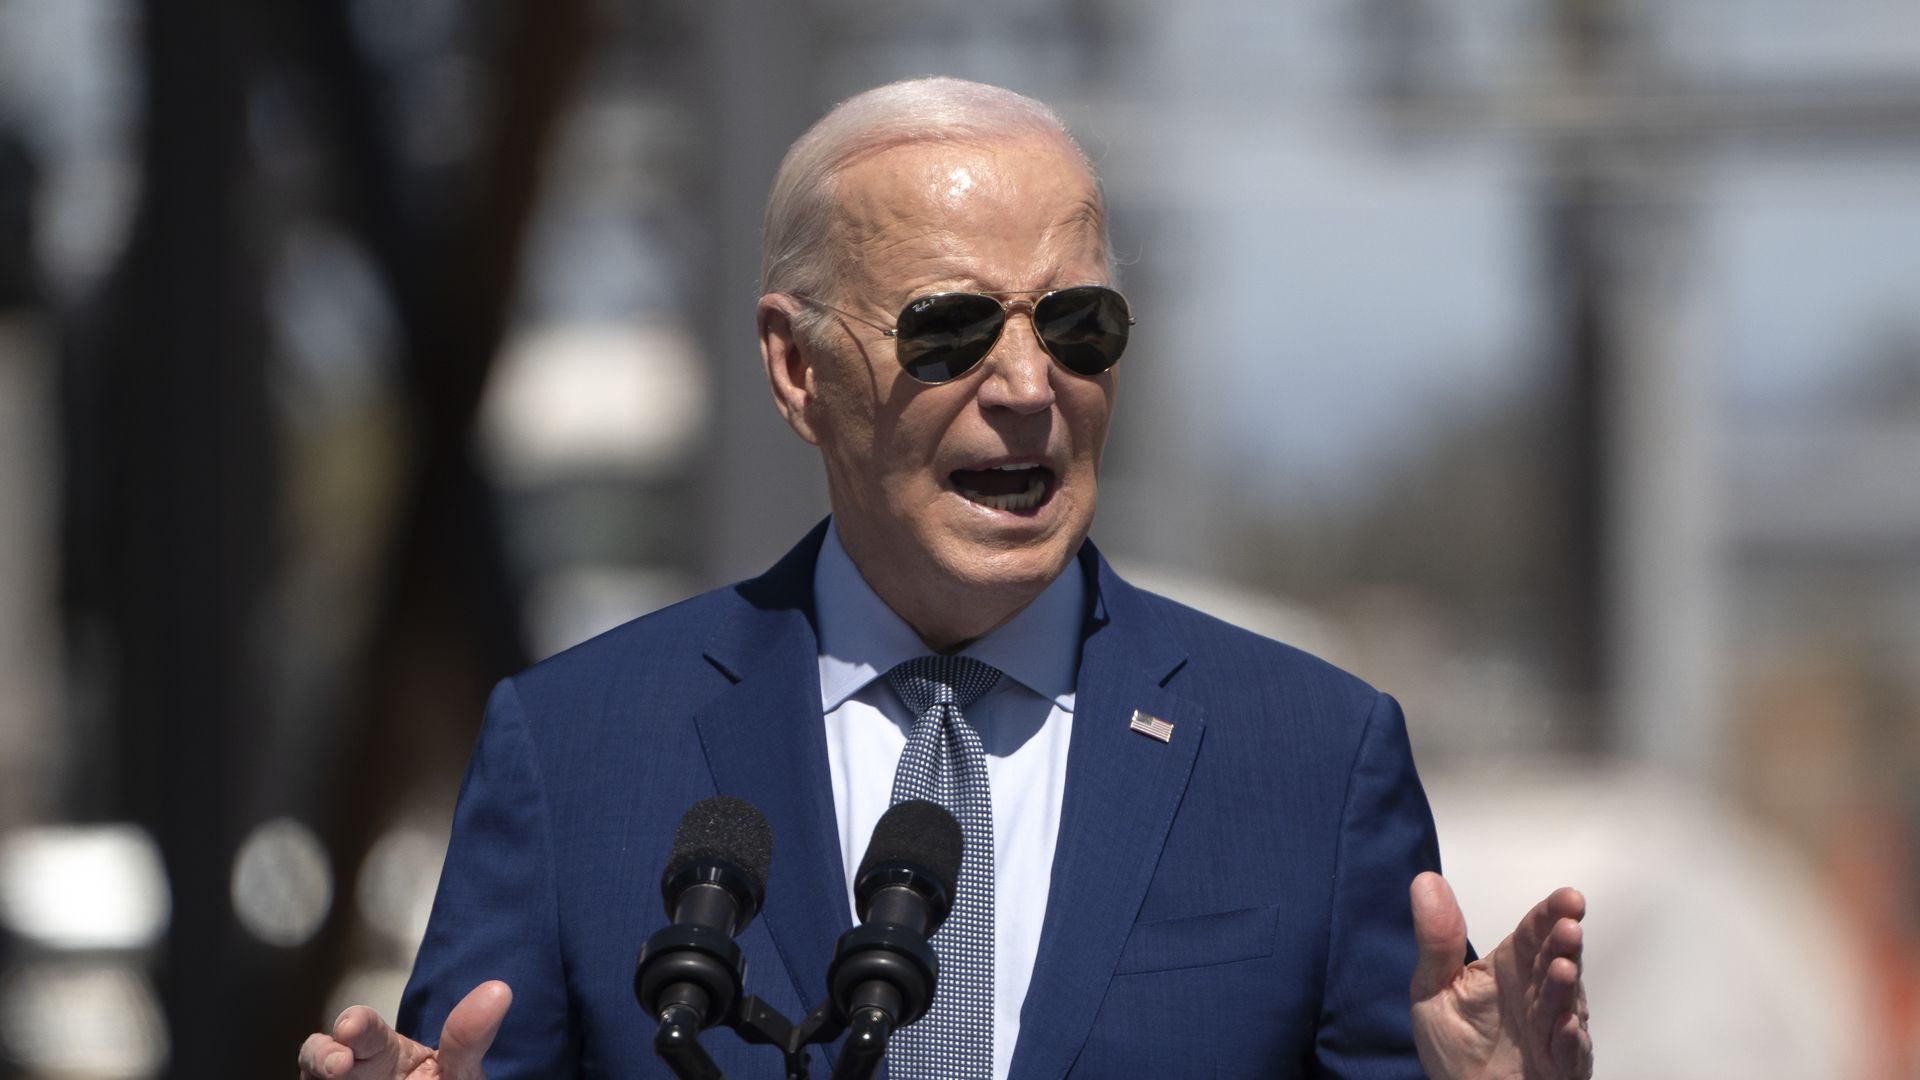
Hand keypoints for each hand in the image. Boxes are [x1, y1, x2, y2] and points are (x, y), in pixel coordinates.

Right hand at [297, 981, 511, 1079]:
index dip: (355, 1024)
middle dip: (323, 1054)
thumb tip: (499, 991)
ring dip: (318, 1072)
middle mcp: (353, 1071)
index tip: (352, 1027)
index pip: (362, 1030)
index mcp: (382, 1052)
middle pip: (322, 1055)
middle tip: (339, 1063)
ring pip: (313, 1077)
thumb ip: (468, 1038)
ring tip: (337, 1073)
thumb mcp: (459, 1071)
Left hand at [1408, 873, 1591, 1079]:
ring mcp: (1551, 1029)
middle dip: (1564, 944)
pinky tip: (1565, 1024)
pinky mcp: (1558, 1065)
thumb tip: (1426, 882)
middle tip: (1568, 927)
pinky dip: (1567, 1039)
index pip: (1533, 934)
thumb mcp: (1433, 987)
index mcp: (1510, 968)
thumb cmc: (1455, 1045)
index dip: (1549, 914)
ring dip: (1565, 987)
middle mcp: (1536, 993)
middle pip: (1554, 962)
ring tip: (1564, 968)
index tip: (1567, 898)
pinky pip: (1566, 1051)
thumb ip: (1436, 940)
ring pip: (1563, 1003)